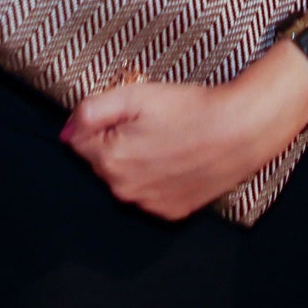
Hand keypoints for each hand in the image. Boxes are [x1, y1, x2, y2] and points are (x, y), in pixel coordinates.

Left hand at [62, 44, 307, 219]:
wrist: (241, 131)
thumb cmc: (190, 109)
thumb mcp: (135, 95)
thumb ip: (91, 111)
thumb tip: (66, 131)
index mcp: (110, 161)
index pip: (80, 141)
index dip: (102, 121)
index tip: (128, 112)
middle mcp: (124, 191)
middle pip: (103, 162)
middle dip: (117, 142)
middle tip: (151, 122)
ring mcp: (149, 204)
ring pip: (126, 179)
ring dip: (137, 161)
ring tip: (168, 138)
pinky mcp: (172, 211)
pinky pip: (151, 193)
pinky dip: (157, 178)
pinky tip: (178, 158)